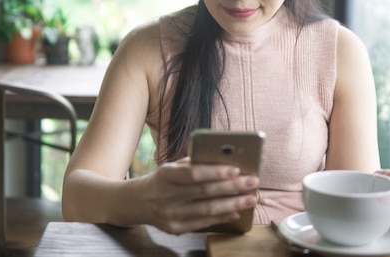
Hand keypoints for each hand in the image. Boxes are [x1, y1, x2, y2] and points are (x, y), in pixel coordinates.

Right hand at [138, 157, 258, 233]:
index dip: (216, 172)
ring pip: (206, 210)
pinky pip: (202, 223)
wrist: (137, 201)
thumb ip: (194, 164)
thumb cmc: (162, 180)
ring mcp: (170, 215)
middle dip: (232, 187)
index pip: (193, 174)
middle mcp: (166, 196)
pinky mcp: (174, 229)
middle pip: (204, 192)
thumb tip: (224, 161)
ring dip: (232, 204)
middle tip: (252, 182)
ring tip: (250, 198)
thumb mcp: (172, 167)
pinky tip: (235, 212)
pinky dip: (221, 218)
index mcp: (165, 175)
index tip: (237, 169)